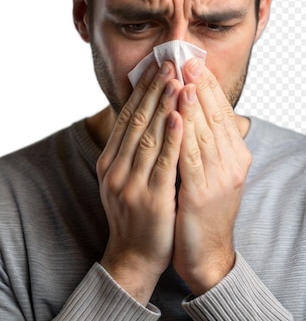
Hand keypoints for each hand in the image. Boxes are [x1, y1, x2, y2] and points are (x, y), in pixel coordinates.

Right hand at [97, 61, 182, 304]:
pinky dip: (172, 137)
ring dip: (164, 105)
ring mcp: (131, 183)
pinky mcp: (151, 198)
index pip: (127, 117)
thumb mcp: (127, 179)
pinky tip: (180, 116)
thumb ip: (135, 151)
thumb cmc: (137, 215)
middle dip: (153, 90)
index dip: (141, 91)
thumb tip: (150, 118)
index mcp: (110, 162)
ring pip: (149, 135)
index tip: (156, 67)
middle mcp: (116, 168)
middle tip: (168, 63)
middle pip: (136, 120)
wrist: (133, 257)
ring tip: (176, 79)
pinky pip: (163, 162)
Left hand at [173, 58, 251, 295]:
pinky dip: (183, 134)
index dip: (208, 86)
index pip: (221, 113)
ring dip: (191, 103)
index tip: (194, 61)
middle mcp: (232, 163)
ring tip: (181, 77)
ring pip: (203, 132)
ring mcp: (219, 178)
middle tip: (186, 58)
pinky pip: (190, 157)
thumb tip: (202, 113)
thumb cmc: (205, 209)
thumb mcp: (214, 172)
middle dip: (199, 86)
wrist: (206, 253)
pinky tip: (175, 115)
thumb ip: (211, 143)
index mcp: (236, 155)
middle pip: (215, 117)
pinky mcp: (201, 193)